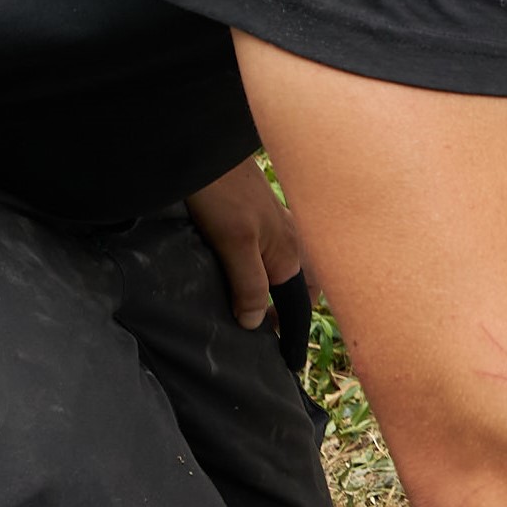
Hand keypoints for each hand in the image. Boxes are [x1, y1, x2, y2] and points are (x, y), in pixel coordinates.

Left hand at [186, 154, 306, 329]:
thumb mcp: (233, 244)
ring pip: (287, 266)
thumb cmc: (222, 194)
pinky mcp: (261, 211)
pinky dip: (268, 266)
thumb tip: (253, 322)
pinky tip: (248, 266)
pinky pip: (273, 248)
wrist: (205, 149)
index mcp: (290, 253)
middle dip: (290, 308)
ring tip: (256, 303)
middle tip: (266, 329)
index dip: (293, 331)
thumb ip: (249, 284)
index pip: (301, 303)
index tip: (283, 356)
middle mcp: (291, 239)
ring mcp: (278, 223)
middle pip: (300, 285)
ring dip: (278, 287)